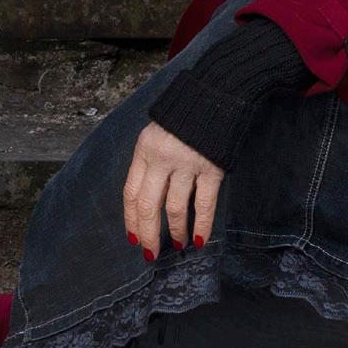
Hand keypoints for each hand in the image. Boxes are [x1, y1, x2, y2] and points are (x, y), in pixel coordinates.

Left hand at [123, 116, 223, 255]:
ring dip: (176, 231)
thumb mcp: (155, 134)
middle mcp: (162, 159)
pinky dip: (202, 224)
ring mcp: (187, 165)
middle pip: (149, 206)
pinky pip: (204, 204)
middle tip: (150, 253)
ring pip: (175, 208)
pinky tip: (199, 239)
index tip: (134, 238)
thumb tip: (147, 199)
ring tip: (178, 244)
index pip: (131, 193)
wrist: (216, 94)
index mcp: (144, 151)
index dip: (131, 219)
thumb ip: (150, 162)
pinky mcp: (211, 168)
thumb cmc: (184, 117)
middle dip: (148, 234)